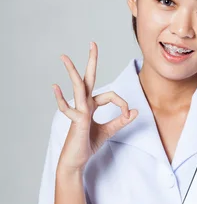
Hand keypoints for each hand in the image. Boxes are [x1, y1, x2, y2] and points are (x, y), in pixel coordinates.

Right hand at [52, 41, 137, 171]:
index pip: (111, 95)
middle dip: (91, 61)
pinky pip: (69, 108)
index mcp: (91, 106)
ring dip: (72, 71)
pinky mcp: (76, 121)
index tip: (128, 114)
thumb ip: (120, 121)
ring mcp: (78, 111)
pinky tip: (55, 87)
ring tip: (64, 57)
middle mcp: (84, 104)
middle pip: (88, 78)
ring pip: (78, 87)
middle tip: (92, 43)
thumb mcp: (109, 131)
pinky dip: (61, 99)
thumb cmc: (88, 144)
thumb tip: (134, 111)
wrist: (77, 160)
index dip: (122, 104)